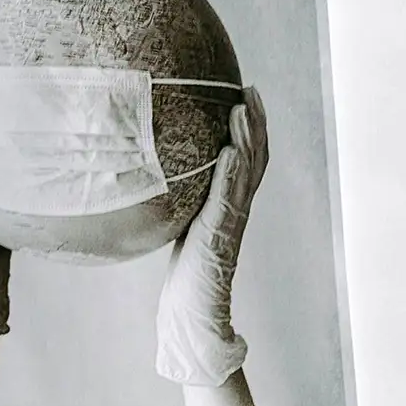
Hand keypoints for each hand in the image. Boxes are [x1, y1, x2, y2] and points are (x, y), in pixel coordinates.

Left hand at [156, 88, 267, 391]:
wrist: (194, 316)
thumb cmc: (185, 277)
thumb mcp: (178, 227)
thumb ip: (178, 201)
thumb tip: (151, 172)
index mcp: (227, 206)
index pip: (246, 160)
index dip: (250, 129)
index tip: (245, 95)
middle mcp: (235, 210)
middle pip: (254, 159)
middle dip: (255, 122)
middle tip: (251, 89)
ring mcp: (230, 223)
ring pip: (246, 173)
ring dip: (247, 138)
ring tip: (243, 108)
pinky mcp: (219, 237)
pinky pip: (228, 200)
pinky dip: (231, 173)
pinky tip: (231, 151)